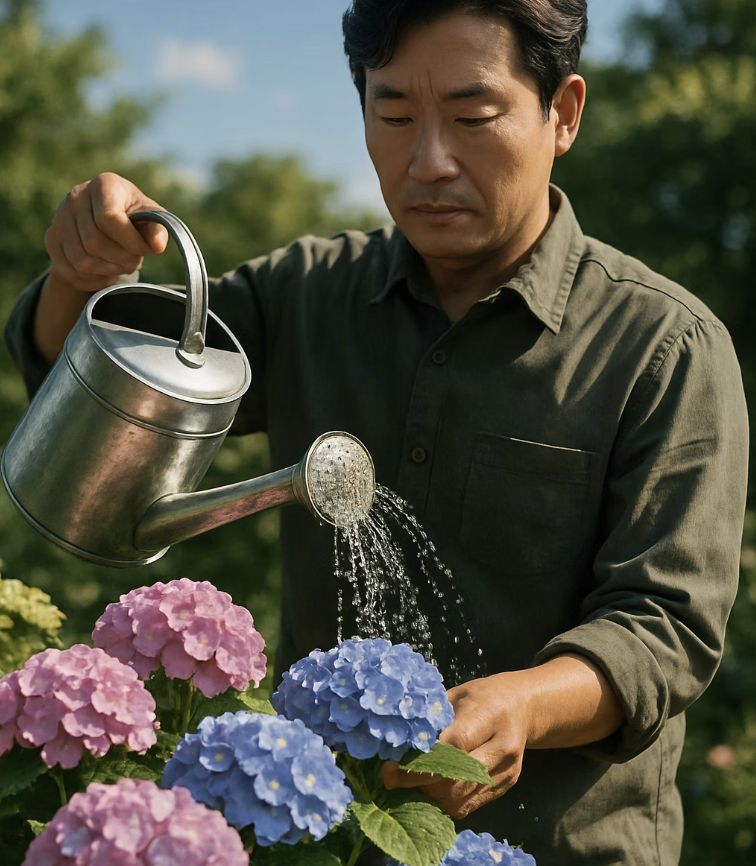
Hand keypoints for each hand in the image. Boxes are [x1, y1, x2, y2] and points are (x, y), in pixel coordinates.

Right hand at [35, 173, 168, 363]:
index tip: (145, 249)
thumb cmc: (135, 218)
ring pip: (82, 260)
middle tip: (134, 259)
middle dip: (122, 259)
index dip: (130, 242)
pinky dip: (93, 277)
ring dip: (108, 269)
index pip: (109, 219)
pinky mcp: (52, 240)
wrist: (106, 222)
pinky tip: (105, 267)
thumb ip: (158, 227)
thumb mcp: (151, 217)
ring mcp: (59, 218)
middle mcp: (75, 196)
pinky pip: (71, 270)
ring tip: (121, 262)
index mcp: (104, 185)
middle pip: (95, 243)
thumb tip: (157, 244)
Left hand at [382, 672, 529, 819]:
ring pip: (460, 797)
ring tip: (407, 785)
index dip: (420, 760)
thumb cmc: (483, 695)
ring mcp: (507, 771)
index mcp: (490, 715)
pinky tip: (427, 790)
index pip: (453, 746)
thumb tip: (399, 738)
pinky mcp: (506, 786)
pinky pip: (468, 805)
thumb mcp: (457, 694)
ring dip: (428, 796)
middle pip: (455, 778)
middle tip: (392, 778)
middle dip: (418, 783)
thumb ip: (433, 716)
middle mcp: (503, 747)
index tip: (391, 765)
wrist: (523, 707)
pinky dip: (443, 802)